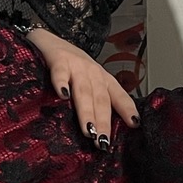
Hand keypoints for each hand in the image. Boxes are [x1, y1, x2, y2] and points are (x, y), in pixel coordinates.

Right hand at [28, 28, 139, 149]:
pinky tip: (63, 95)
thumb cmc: (70, 66)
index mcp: (102, 80)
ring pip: (84, 91)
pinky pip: (60, 72)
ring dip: (87, 111)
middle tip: (103, 142)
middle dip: (103, 122)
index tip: (134, 124)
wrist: (48, 40)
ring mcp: (76, 66)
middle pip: (101, 100)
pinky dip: (61, 82)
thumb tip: (98, 133)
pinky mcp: (58, 60)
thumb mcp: (87, 82)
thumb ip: (93, 102)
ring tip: (89, 130)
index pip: (119, 96)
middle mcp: (93, 73)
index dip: (127, 109)